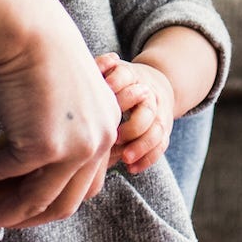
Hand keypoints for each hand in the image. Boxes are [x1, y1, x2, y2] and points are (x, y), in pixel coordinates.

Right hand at [0, 0, 120, 233]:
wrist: (22, 21)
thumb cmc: (32, 45)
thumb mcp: (56, 90)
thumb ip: (52, 125)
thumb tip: (19, 162)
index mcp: (107, 123)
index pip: (84, 184)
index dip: (49, 199)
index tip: (17, 204)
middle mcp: (101, 138)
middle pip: (63, 203)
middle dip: (25, 219)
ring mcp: (77, 146)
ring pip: (33, 202)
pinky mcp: (46, 147)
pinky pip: (3, 173)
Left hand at [97, 52, 176, 175]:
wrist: (152, 85)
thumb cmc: (118, 83)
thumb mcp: (108, 73)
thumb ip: (96, 74)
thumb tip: (78, 86)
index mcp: (131, 76)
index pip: (126, 76)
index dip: (116, 84)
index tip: (104, 95)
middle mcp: (148, 94)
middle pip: (147, 108)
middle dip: (133, 125)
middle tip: (115, 137)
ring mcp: (158, 113)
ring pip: (156, 130)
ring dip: (141, 145)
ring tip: (125, 158)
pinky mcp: (163, 130)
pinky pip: (161, 145)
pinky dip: (147, 158)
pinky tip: (131, 168)